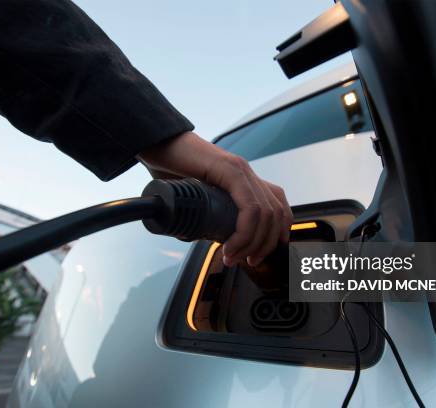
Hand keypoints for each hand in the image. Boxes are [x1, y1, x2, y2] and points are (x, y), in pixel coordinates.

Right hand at [137, 131, 292, 265]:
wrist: (157, 145)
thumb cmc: (171, 168)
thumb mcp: (196, 195)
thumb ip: (206, 212)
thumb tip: (207, 236)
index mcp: (243, 179)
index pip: (277, 206)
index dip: (278, 232)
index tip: (263, 253)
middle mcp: (246, 173)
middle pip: (275, 213)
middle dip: (265, 245)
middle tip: (247, 261)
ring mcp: (240, 169)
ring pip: (266, 213)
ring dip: (252, 243)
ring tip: (232, 256)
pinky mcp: (230, 170)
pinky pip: (249, 206)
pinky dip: (244, 232)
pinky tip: (229, 245)